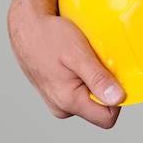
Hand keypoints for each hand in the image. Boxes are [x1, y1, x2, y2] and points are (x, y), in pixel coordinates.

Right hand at [8, 8, 124, 128]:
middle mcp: (61, 106)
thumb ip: (97, 78)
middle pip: (98, 108)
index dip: (117, 98)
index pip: (107, 117)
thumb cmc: (48, 35)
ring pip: (88, 98)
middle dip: (103, 86)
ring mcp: (56, 100)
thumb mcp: (78, 53)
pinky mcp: (54, 92)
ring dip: (92, 80)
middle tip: (95, 62)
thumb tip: (117, 98)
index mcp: (68, 101)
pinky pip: (77, 90)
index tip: (113, 75)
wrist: (26, 25)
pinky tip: (74, 60)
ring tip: (82, 59)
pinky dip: (81, 76)